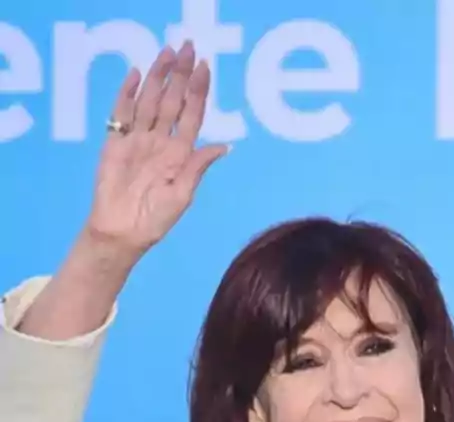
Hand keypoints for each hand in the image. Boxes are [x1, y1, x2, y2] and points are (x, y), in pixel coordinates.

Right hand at [84, 42, 227, 265]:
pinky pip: (122, 113)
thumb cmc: (155, 220)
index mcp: (181, 153)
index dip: (200, 91)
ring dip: (159, 76)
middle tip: (188, 46)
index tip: (206, 68)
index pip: (193, 114)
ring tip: (168, 52)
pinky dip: (128, 93)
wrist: (123, 232)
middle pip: (173, 100)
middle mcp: (162, 141)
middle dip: (181, 74)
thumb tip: (225, 146)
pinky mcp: (115, 142)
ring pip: (150, 100)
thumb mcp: (183, 195)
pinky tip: (137, 74)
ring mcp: (138, 139)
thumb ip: (198, 167)